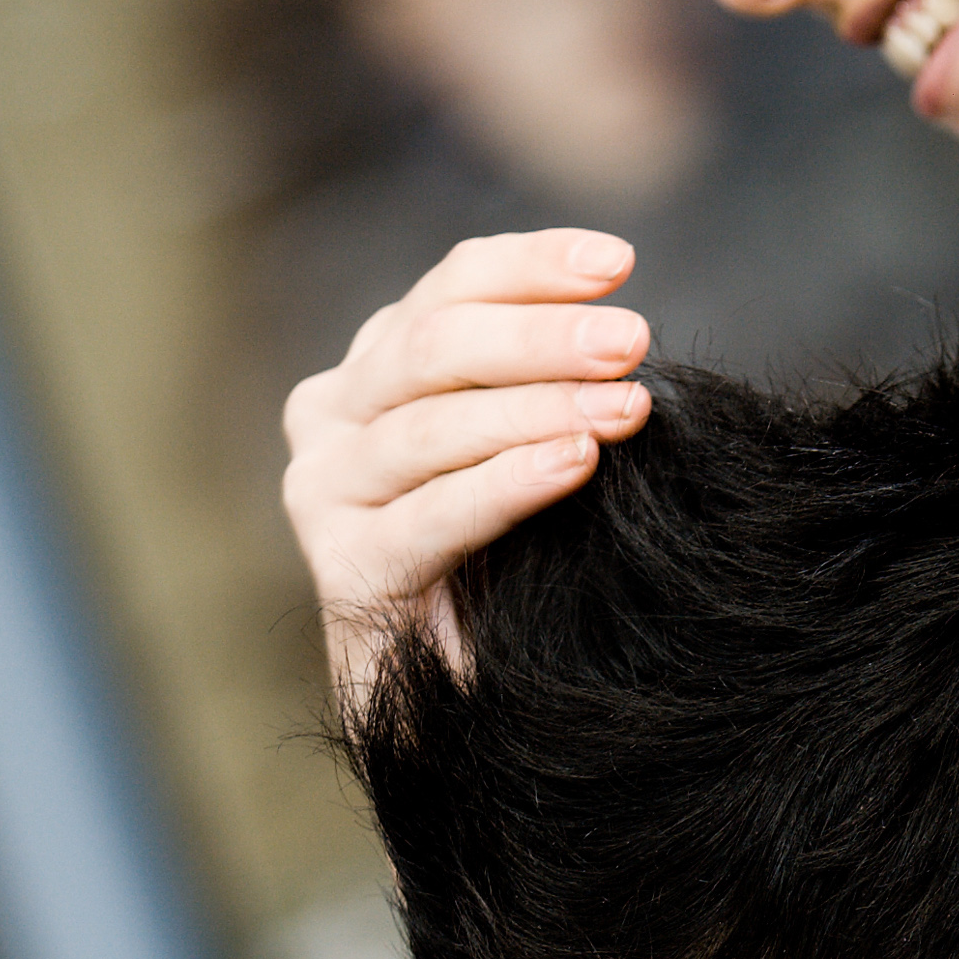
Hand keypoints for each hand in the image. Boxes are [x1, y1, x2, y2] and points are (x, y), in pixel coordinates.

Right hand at [283, 226, 652, 698]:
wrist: (455, 696)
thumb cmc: (509, 556)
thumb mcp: (526, 446)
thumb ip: (542, 383)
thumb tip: (625, 329)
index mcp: (382, 365)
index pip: (453, 285)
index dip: (533, 266)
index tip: (618, 263)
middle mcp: (335, 413)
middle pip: (435, 344)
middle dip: (542, 336)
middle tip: (632, 341)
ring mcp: (326, 490)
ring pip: (431, 425)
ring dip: (537, 408)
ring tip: (625, 408)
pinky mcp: (341, 569)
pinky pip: (427, 516)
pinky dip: (503, 484)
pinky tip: (572, 465)